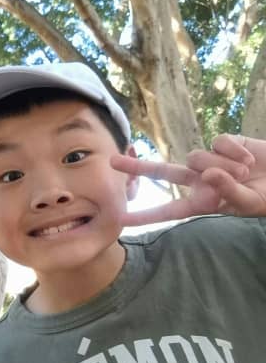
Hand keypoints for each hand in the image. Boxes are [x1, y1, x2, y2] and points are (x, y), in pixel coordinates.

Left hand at [111, 134, 265, 226]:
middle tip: (111, 161)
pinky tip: (250, 159)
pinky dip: (234, 152)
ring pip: (197, 157)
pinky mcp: (224, 143)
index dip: (146, 215)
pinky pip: (218, 142)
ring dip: (223, 165)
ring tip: (245, 173)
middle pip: (162, 172)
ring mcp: (210, 160)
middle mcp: (200, 180)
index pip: (169, 210)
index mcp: (203, 202)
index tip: (121, 220)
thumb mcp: (250, 203)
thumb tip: (207, 174)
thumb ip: (228, 192)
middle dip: (137, 166)